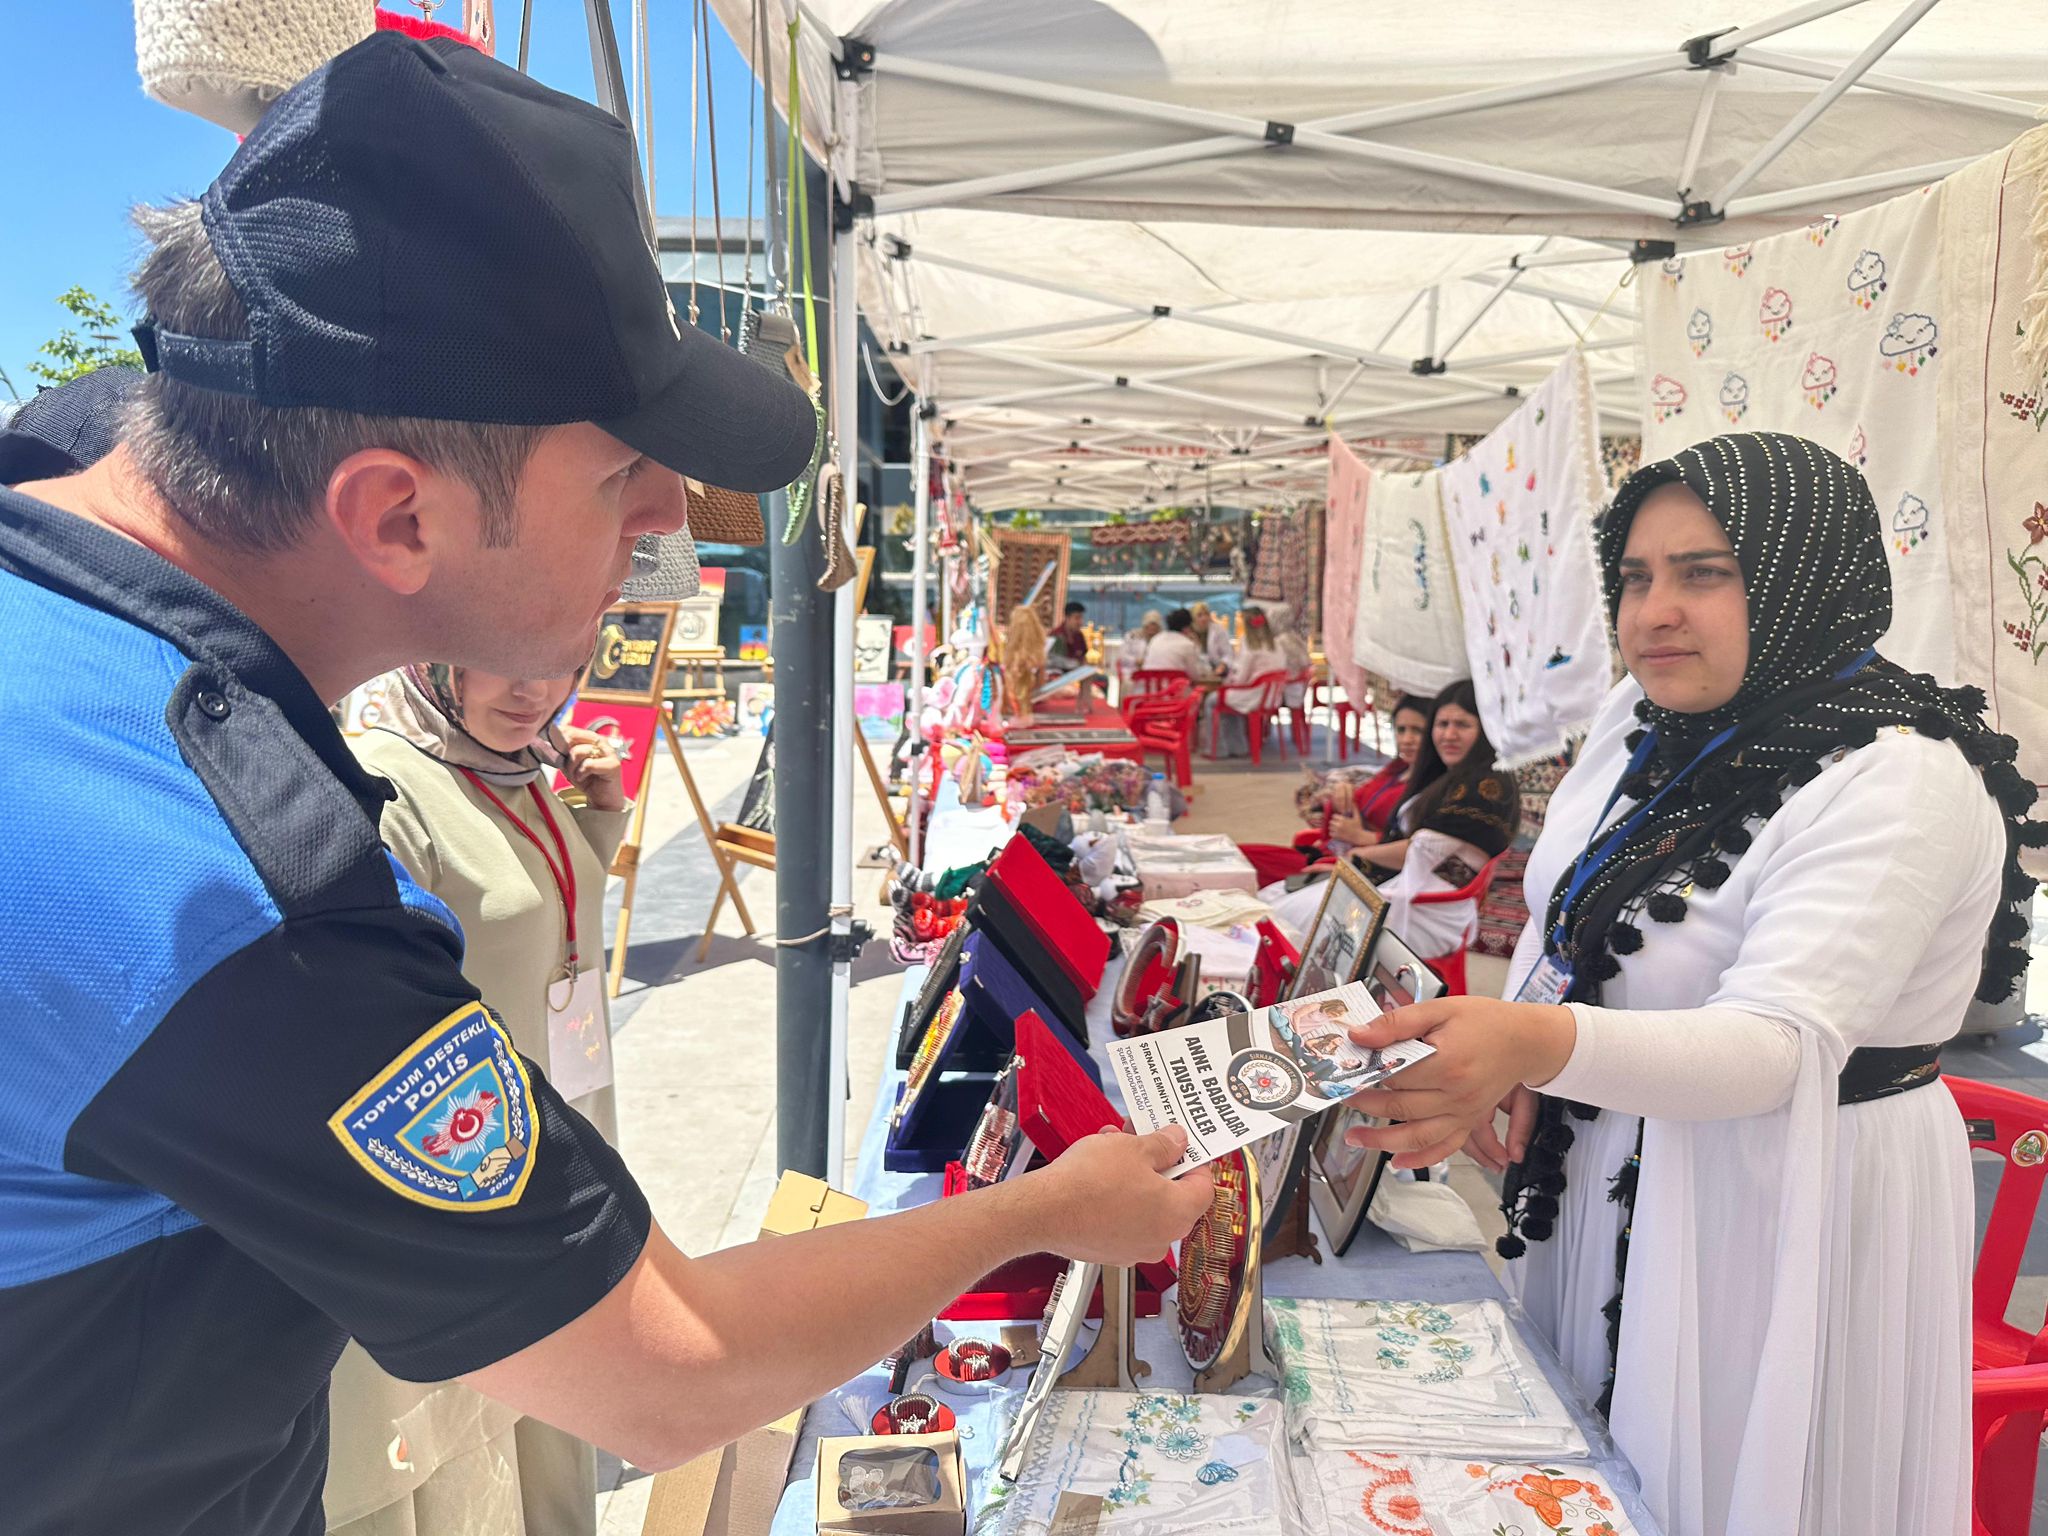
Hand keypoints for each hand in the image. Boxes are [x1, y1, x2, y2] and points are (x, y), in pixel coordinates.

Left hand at [560, 725, 626, 811]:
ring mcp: (609, 752)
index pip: (570, 729)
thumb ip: (561, 749)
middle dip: (564, 754)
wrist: (601, 799)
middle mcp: (601, 741)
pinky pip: (588, 764)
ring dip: (572, 768)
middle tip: (567, 768)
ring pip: (579, 751)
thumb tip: (552, 735)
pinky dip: (581, 774)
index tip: (554, 752)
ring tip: (577, 775)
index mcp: (591, 738)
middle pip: (572, 737)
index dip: (557, 739)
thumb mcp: (568, 762)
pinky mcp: (613, 765)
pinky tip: (583, 778)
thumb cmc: (586, 779)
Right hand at [1019, 1126, 1213, 1266]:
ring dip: (1134, 1176)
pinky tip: (1098, 1173)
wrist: (1044, 1212)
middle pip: (1173, 1196)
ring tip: (1112, 1149)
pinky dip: (1117, 1197)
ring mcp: (1134, 1249)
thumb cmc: (1088, 1184)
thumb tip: (1177, 1141)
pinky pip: (1123, 1219)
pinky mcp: (1109, 1251)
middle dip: (1157, 1164)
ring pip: (1145, 1206)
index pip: (1204, 1187)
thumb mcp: (1134, 1147)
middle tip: (1143, 1140)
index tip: (1182, 1145)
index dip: (1194, 1161)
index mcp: (1178, 1214)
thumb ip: (1163, 1144)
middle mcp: (1161, 1239)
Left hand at [1327, 810, 1373, 845]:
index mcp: (1343, 819)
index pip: (1333, 816)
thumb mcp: (1357, 817)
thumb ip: (1354, 809)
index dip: (1336, 817)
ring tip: (1337, 829)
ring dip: (1332, 828)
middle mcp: (1339, 825)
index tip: (1339, 819)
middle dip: (1333, 822)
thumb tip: (1353, 802)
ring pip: (1330, 827)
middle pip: (1330, 822)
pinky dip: (1332, 833)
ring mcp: (1337, 831)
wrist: (1359, 837)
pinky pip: (1330, 833)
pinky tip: (1337, 833)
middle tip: (1337, 824)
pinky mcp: (1337, 836)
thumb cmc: (1358, 827)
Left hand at [1339, 998, 1574, 1170]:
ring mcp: (1465, 1112)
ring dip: (1383, 1141)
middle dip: (1366, 1104)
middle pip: (1402, 1107)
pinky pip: (1445, 1148)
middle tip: (1341, 1098)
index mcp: (1448, 1062)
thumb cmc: (1484, 1020)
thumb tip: (1359, 1036)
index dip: (1367, 1074)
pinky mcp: (1469, 1122)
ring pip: (1418, 1136)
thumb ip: (1397, 1023)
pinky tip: (1396, 1163)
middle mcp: (1457, 1094)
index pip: (1396, 1075)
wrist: (1526, 1040)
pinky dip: (1420, 1159)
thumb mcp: (1440, 1009)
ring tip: (1355, 1138)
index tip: (1345, 1071)